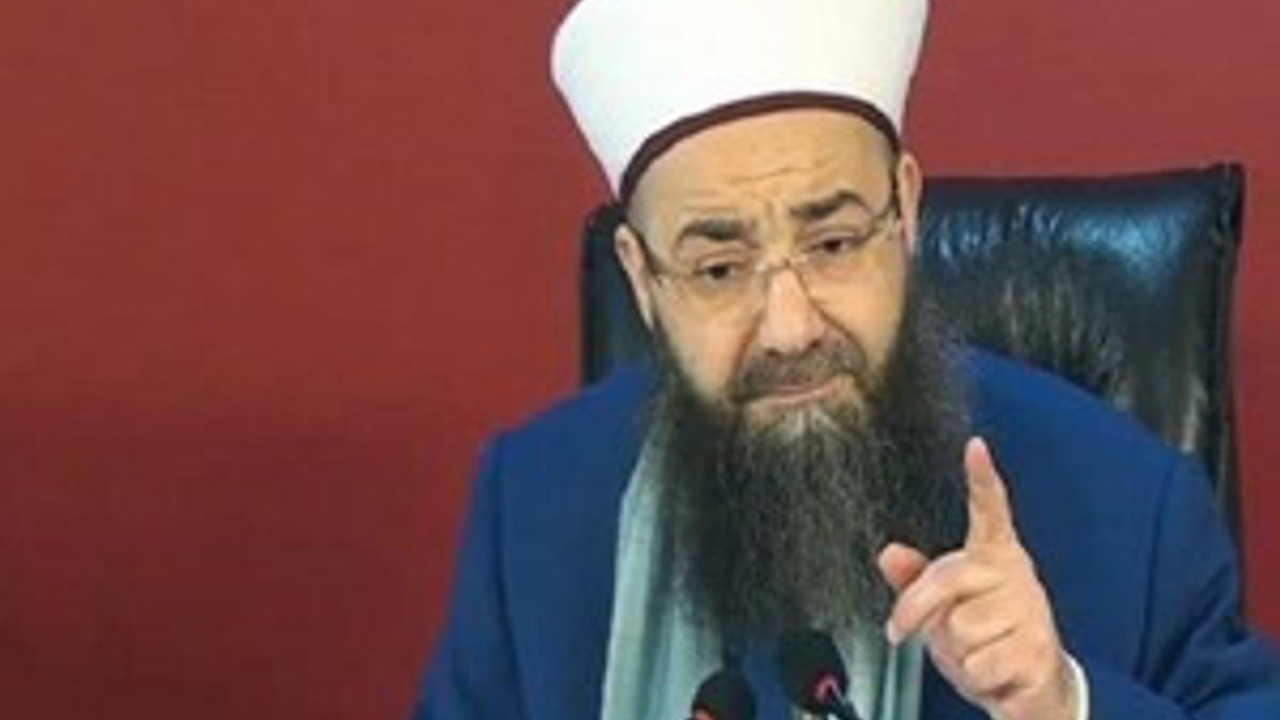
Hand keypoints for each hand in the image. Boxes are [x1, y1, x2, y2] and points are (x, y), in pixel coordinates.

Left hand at [878, 438, 1079, 719]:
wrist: (1034, 691)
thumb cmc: (988, 642)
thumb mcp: (944, 610)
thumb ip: (916, 581)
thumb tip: (889, 553)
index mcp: (994, 556)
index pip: (990, 510)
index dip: (981, 478)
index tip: (976, 446)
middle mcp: (1017, 574)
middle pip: (946, 580)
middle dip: (918, 613)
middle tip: (907, 632)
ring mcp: (1031, 610)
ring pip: (959, 630)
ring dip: (958, 654)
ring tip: (980, 654)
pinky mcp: (1038, 648)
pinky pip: (978, 665)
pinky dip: (977, 680)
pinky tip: (998, 674)